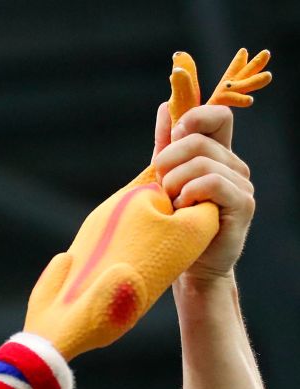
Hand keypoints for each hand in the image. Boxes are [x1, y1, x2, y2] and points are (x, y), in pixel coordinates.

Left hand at [152, 103, 255, 282]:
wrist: (187, 265)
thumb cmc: (173, 222)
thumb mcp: (164, 178)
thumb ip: (166, 145)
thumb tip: (165, 107)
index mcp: (216, 154)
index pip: (217, 116)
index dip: (193, 118)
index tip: (172, 138)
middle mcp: (233, 165)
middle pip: (198, 140)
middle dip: (168, 160)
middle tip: (160, 185)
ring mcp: (242, 184)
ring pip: (203, 163)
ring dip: (175, 184)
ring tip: (172, 205)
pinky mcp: (244, 204)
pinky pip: (213, 183)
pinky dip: (190, 194)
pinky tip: (183, 210)